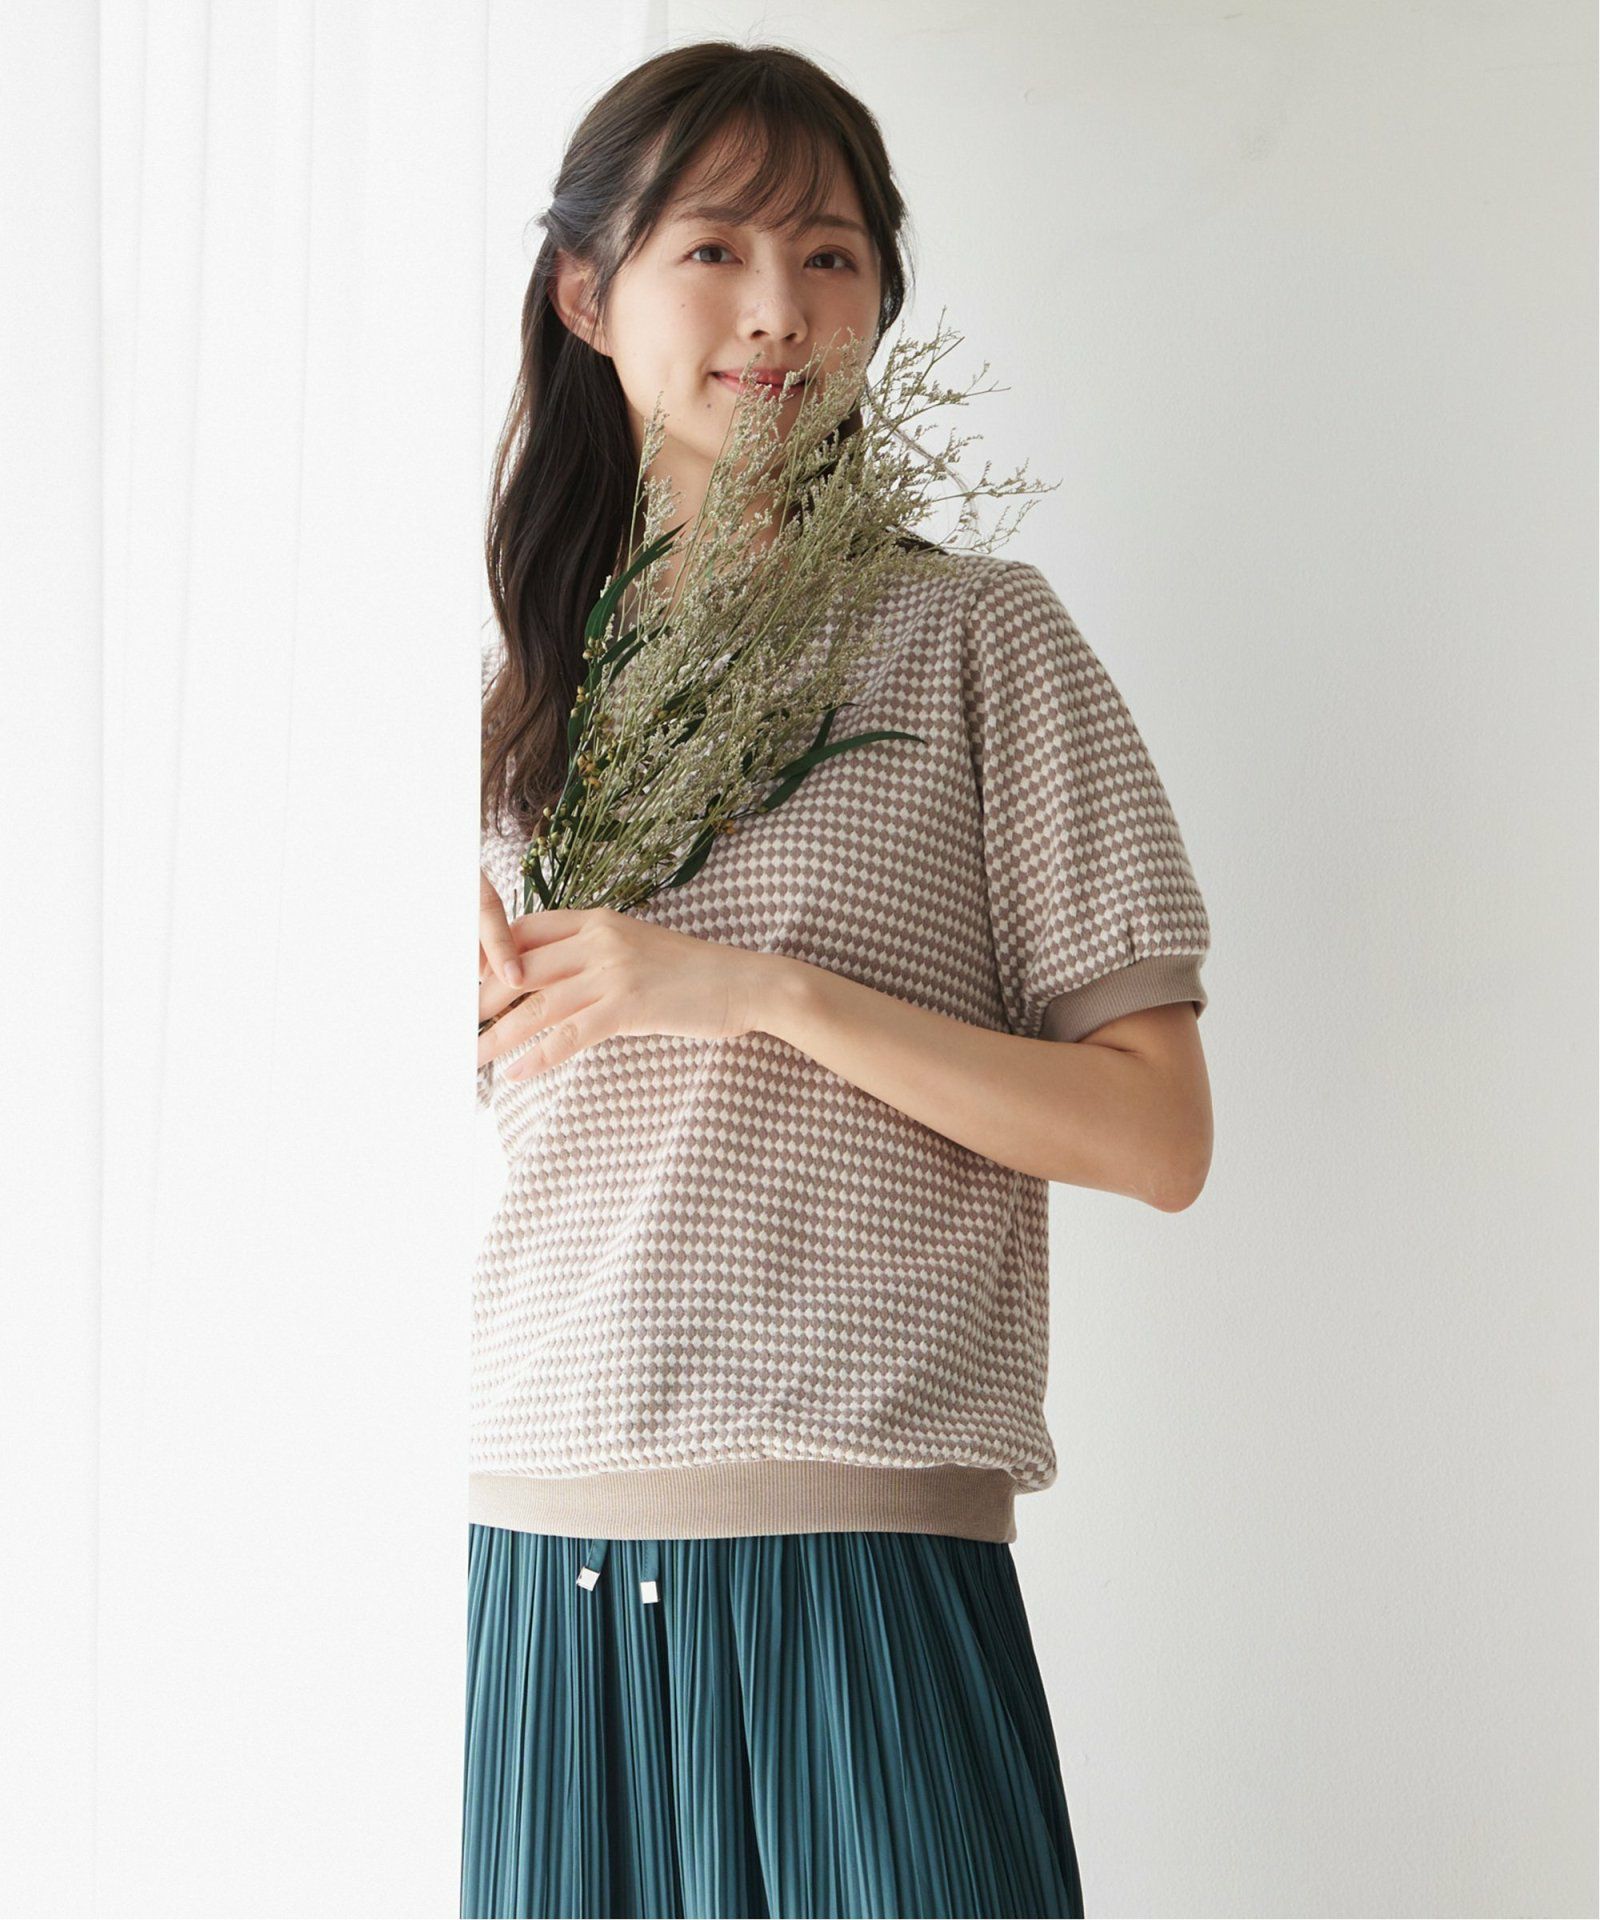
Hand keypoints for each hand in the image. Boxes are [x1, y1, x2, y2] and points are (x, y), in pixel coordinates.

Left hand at [477, 897, 778, 1081]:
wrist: (747, 982)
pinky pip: (571, 1035)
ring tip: (468, 1058)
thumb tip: (552, 983)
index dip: (488, 958)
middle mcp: (598, 940)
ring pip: (536, 1005)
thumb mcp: (637, 949)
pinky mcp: (629, 1006)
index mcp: (597, 920)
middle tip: (447, 1026)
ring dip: (497, 1036)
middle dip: (478, 1000)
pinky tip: (516, 1074)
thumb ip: (593, 956)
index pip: (524, 931)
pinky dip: (539, 1057)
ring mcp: (613, 972)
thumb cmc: (693, 974)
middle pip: (520, 968)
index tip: (462, 984)